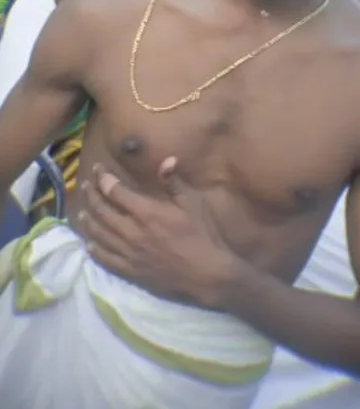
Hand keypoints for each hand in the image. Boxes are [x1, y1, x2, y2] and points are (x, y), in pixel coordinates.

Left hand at [79, 159, 236, 306]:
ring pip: (99, 234)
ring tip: (80, 210)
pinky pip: (106, 258)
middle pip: (102, 210)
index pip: (115, 191)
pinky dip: (95, 249)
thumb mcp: (191, 202)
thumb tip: (166, 158)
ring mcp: (129, 252)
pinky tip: (89, 244)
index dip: (103, 178)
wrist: (206, 273)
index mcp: (146, 211)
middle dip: (91, 195)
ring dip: (88, 220)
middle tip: (84, 185)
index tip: (97, 168)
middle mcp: (131, 231)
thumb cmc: (201, 234)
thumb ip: (174, 181)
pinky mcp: (131, 270)